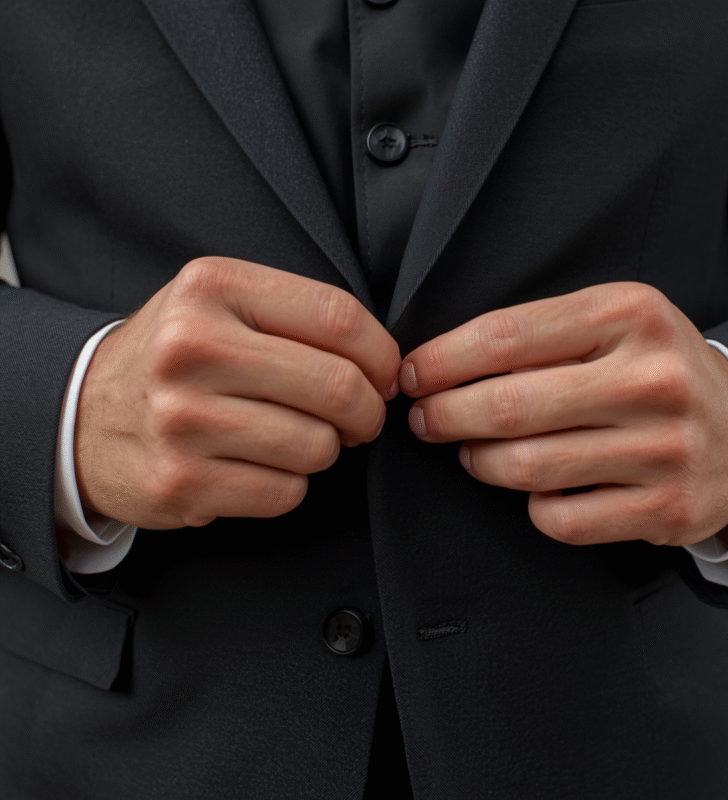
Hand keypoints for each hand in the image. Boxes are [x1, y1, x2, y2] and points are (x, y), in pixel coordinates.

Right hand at [74, 257, 399, 528]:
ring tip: (296, 437)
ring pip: (317, 446)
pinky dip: (290, 484)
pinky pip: (286, 492)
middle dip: (370, 412)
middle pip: (338, 387)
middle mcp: (192, 347)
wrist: (82, 413)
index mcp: (213, 289)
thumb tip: (384, 364)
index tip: (387, 375)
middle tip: (363, 418)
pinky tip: (260, 465)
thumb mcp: (221, 306)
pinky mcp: (180, 481)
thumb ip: (297, 318)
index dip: (383, 354)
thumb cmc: (175, 359)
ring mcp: (182, 419)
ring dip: (325, 449)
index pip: (338, 317)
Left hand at [400, 282, 727, 547]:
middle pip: (508, 406)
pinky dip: (532, 505)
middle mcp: (651, 379)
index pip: (505, 337)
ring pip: (527, 467)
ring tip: (471, 451)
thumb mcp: (609, 324)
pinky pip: (561, 519)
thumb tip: (441, 367)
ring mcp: (663, 449)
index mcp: (629, 315)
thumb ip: (537, 335)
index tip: (411, 376)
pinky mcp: (665, 508)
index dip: (442, 360)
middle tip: (424, 420)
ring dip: (479, 461)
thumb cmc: (652, 370)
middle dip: (445, 415)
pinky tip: (533, 487)